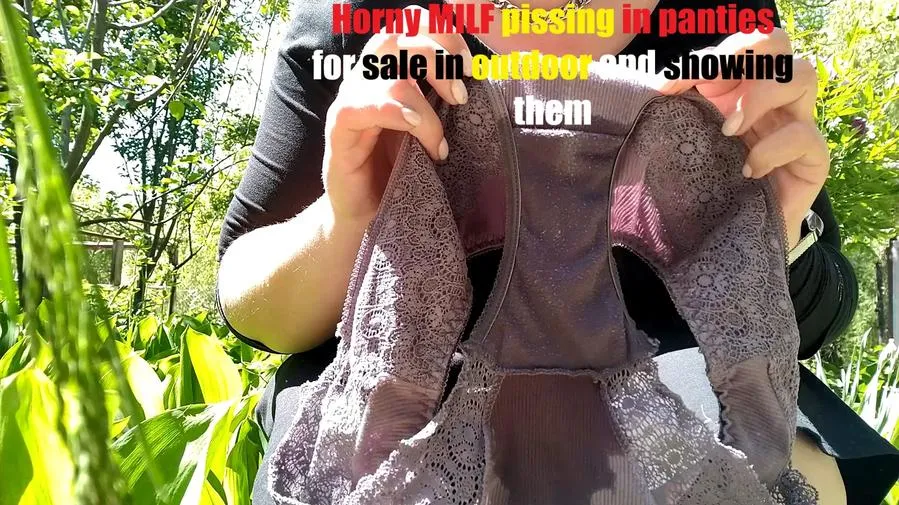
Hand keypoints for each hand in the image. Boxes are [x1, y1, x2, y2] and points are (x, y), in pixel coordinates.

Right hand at [322, 6, 472, 225]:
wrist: (365, 213)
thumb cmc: (399, 170)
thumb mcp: (428, 129)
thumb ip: (442, 102)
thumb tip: (480, 85)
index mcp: (390, 72)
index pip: (411, 26)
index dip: (443, 35)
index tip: (471, 67)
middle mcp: (368, 78)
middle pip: (398, 36)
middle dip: (437, 57)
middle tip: (460, 96)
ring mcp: (350, 100)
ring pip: (386, 71)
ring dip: (424, 103)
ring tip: (439, 143)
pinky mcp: (339, 128)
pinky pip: (362, 104)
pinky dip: (397, 113)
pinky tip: (416, 131)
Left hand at [660, 28, 828, 249]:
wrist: (734, 236)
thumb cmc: (709, 187)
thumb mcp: (690, 142)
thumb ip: (678, 112)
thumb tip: (657, 87)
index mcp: (741, 88)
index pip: (735, 47)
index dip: (702, 59)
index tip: (665, 88)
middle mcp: (773, 99)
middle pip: (778, 43)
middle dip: (743, 55)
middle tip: (711, 89)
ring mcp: (798, 124)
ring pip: (802, 74)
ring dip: (760, 95)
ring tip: (729, 130)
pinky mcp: (813, 158)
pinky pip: (804, 135)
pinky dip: (772, 147)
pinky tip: (747, 169)